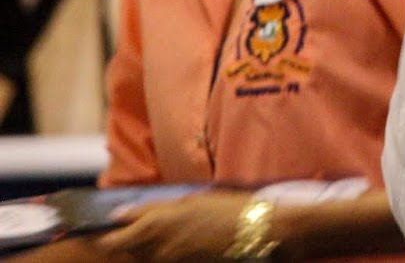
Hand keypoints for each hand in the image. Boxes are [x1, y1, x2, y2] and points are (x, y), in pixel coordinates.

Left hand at [94, 190, 249, 260]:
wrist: (253, 229)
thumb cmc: (223, 207)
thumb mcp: (186, 200)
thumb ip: (149, 209)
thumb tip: (119, 215)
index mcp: (154, 226)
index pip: (113, 241)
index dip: (103, 239)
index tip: (99, 233)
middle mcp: (157, 248)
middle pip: (129, 248)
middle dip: (128, 238)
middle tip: (135, 225)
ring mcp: (170, 260)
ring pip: (146, 254)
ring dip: (148, 244)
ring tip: (170, 228)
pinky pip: (164, 258)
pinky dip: (165, 250)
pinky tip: (183, 238)